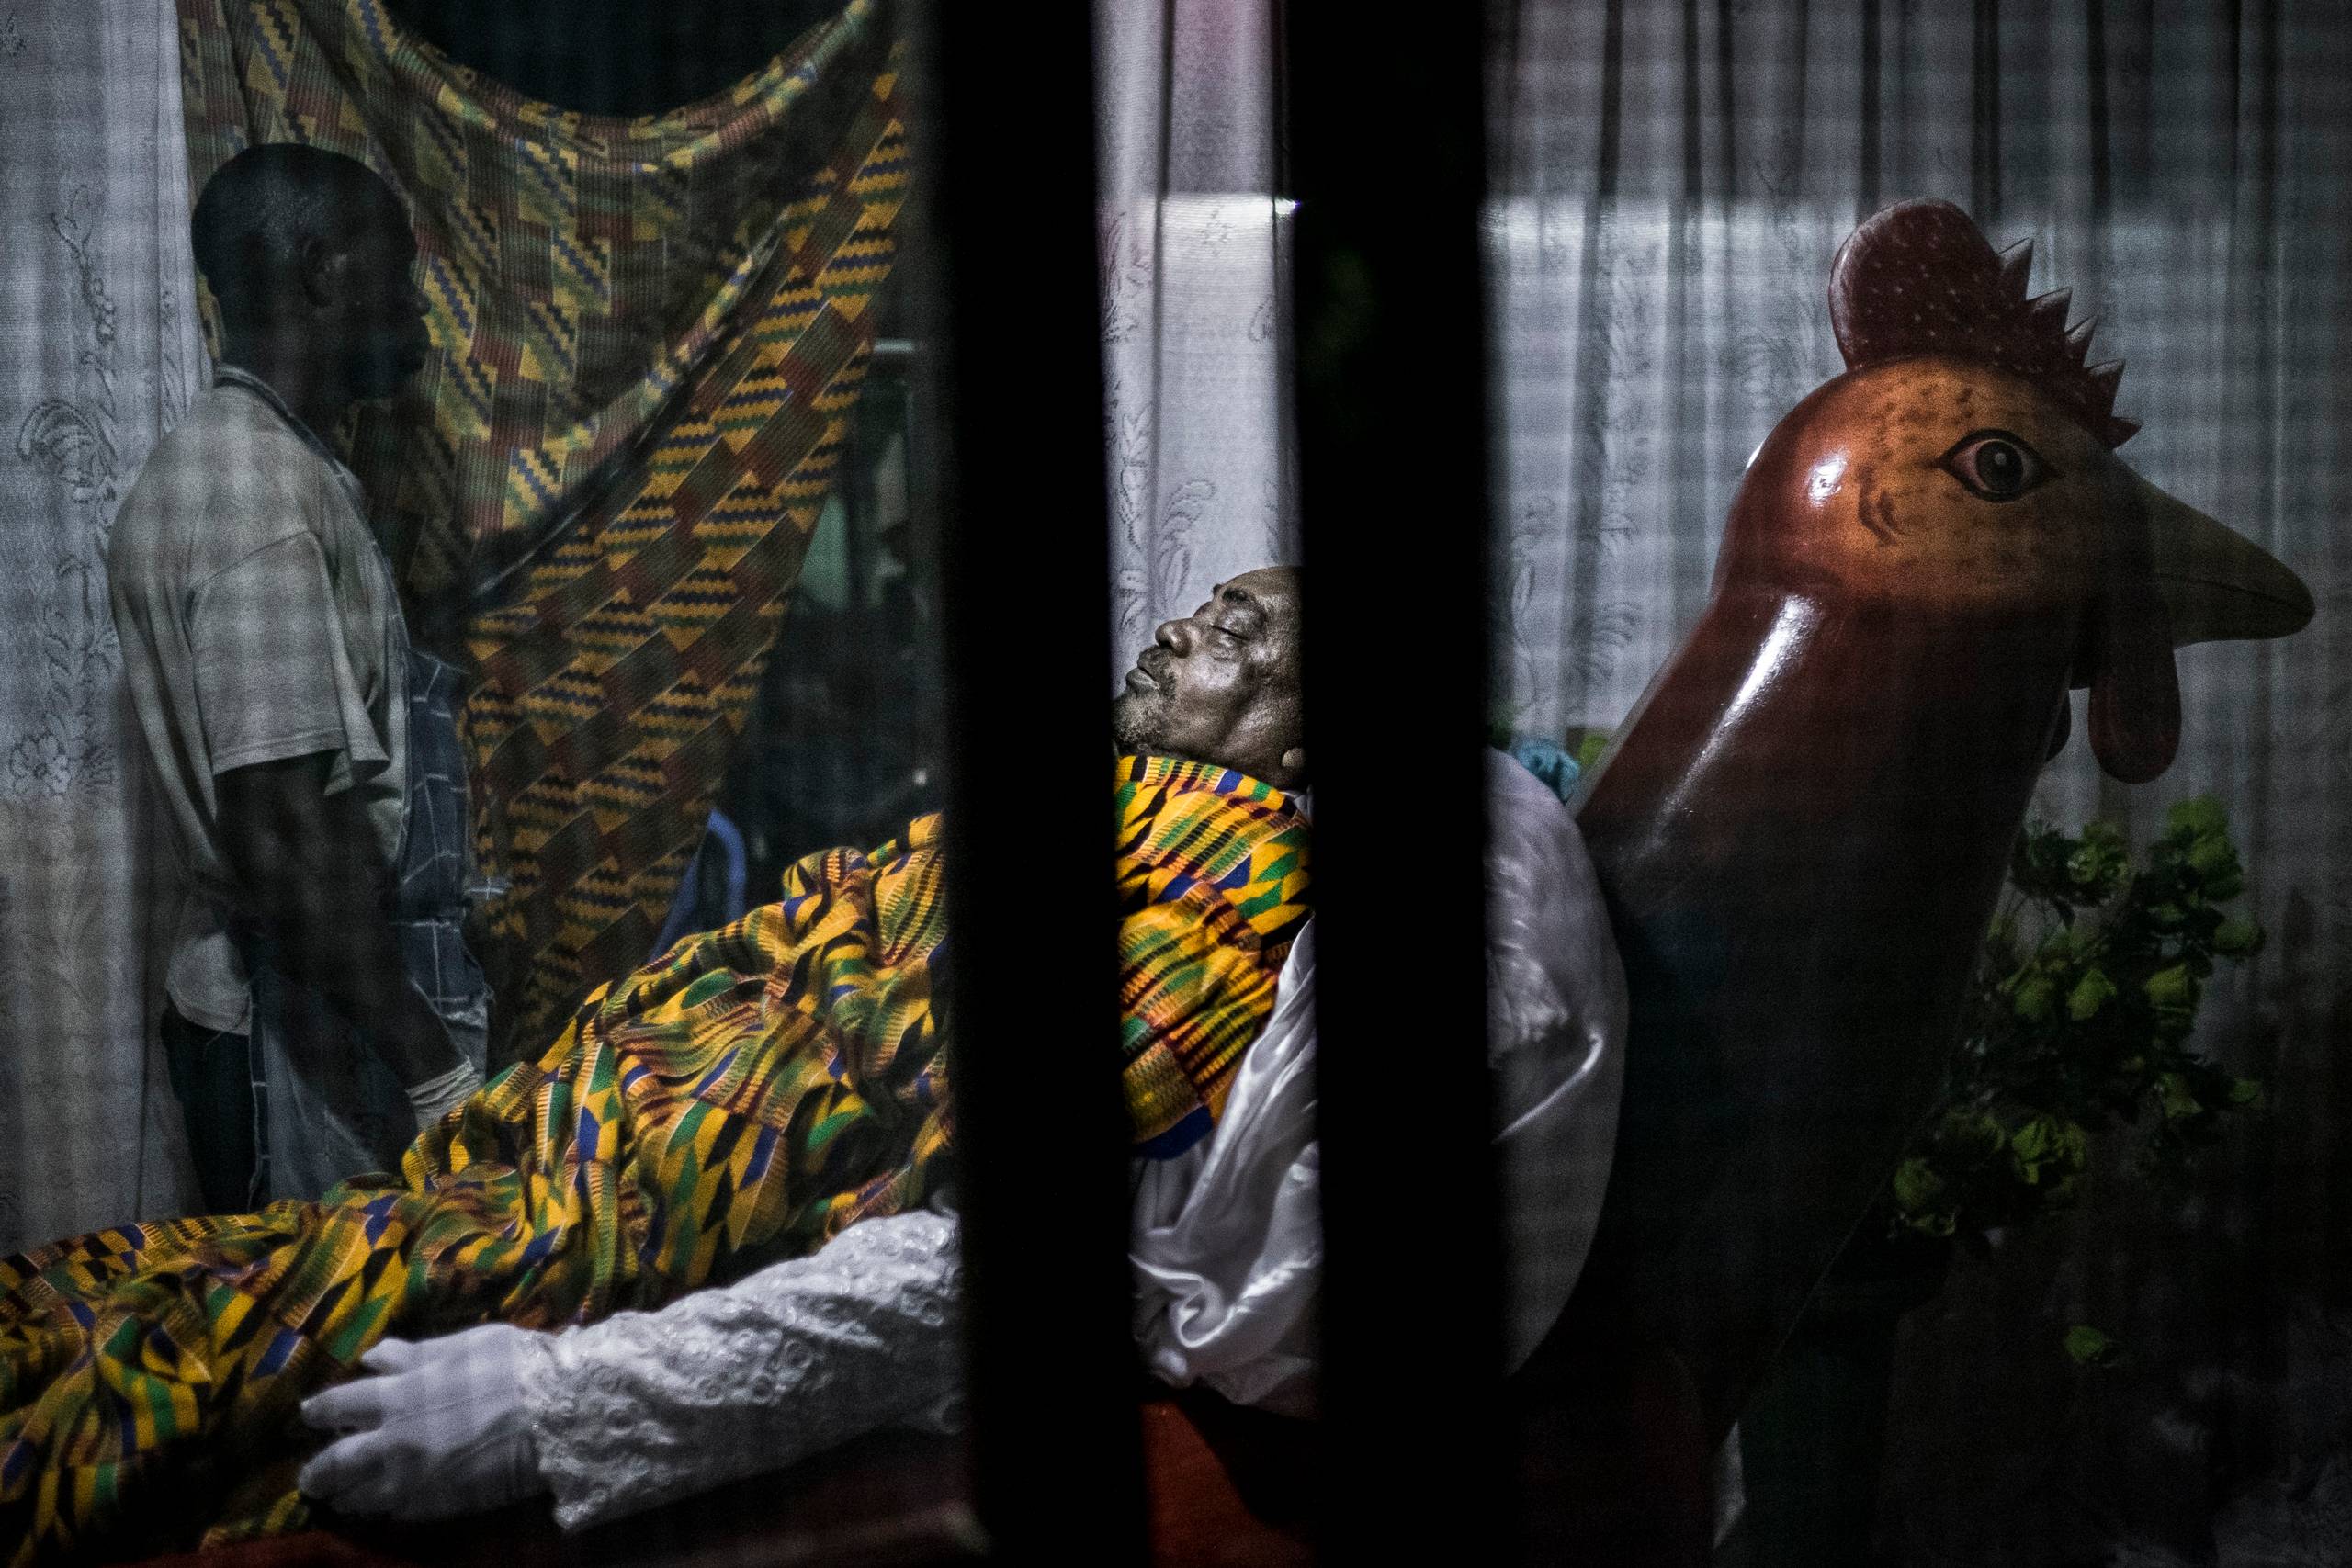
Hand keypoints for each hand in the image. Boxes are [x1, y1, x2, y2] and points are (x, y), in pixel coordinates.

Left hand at [298, 1323, 548, 1520]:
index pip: (340, 1405)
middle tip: (309, 1477)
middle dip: (318, 1470)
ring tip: (339, 1498)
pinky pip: (397, 1512)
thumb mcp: (461, 1346)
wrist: (554, 1414)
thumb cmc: (512, 1368)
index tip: (309, 1414)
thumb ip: (413, 1355)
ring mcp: (413, 1479)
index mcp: (397, 1396)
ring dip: (346, 1495)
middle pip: (338, 1462)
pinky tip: (381, 1507)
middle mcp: (394, 1442)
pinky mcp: (437, 1505)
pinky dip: (383, 1508)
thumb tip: (371, 1360)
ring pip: (362, 1494)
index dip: (321, 1410)